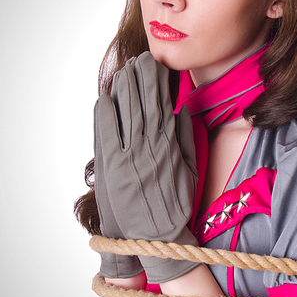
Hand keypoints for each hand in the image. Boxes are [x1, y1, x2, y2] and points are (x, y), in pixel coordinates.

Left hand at [94, 52, 198, 281]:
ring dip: (124, 89)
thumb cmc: (175, 205)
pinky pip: (107, 134)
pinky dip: (106, 115)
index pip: (163, 105)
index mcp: (171, 145)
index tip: (155, 65)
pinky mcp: (113, 167)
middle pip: (145, 103)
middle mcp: (151, 146)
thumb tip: (184, 111)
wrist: (157, 237)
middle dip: (141, 78)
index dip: (158, 83)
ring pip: (128, 113)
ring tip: (123, 71)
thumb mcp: (191, 169)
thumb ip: (188, 138)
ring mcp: (131, 155)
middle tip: (138, 59)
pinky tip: (105, 98)